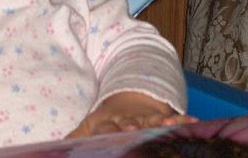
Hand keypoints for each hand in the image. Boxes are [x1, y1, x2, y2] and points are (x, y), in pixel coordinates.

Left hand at [66, 91, 196, 137]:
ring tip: (171, 124)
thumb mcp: (89, 125)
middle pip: (132, 124)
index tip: (113, 132)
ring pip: (154, 121)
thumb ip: (75, 137)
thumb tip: (54, 149)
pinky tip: (193, 122)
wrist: (130, 97)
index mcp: (107, 122)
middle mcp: (128, 120)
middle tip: (136, 130)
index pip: (107, 127)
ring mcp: (145, 119)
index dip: (110, 129)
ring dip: (162, 123)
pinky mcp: (160, 119)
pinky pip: (173, 120)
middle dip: (135, 128)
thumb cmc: (108, 119)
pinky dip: (183, 121)